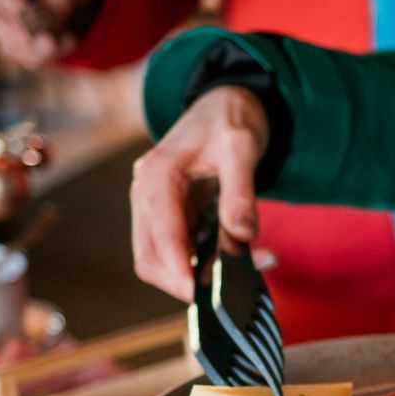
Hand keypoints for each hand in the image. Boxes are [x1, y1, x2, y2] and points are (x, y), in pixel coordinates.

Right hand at [130, 86, 270, 298]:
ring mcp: (153, 205)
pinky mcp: (169, 213)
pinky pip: (179, 248)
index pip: (161, 238)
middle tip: (232, 288)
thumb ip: (240, 191)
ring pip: (161, 259)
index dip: (179, 272)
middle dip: (186, 281)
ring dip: (198, 273)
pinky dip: (203, 261)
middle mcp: (145, 193)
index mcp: (157, 176)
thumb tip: (243, 236)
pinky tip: (237, 254)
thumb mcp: (242, 147)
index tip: (204, 296)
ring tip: (248, 264)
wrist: (227, 99)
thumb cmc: (232, 118)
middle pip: (150, 259)